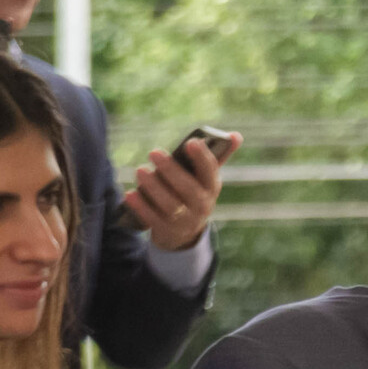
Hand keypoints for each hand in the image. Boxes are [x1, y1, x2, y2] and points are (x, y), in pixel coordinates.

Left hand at [124, 132, 238, 250]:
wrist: (184, 232)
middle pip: (187, 188)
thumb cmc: (193, 194)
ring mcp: (185, 221)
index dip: (202, 157)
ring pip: (169, 204)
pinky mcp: (167, 231)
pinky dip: (141, 207)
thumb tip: (237, 135)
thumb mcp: (204, 178)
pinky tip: (130, 194)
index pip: (210, 171)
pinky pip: (153, 219)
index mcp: (212, 187)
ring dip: (153, 187)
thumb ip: (216, 156)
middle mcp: (202, 205)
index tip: (191, 142)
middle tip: (154, 152)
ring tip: (140, 171)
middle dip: (170, 170)